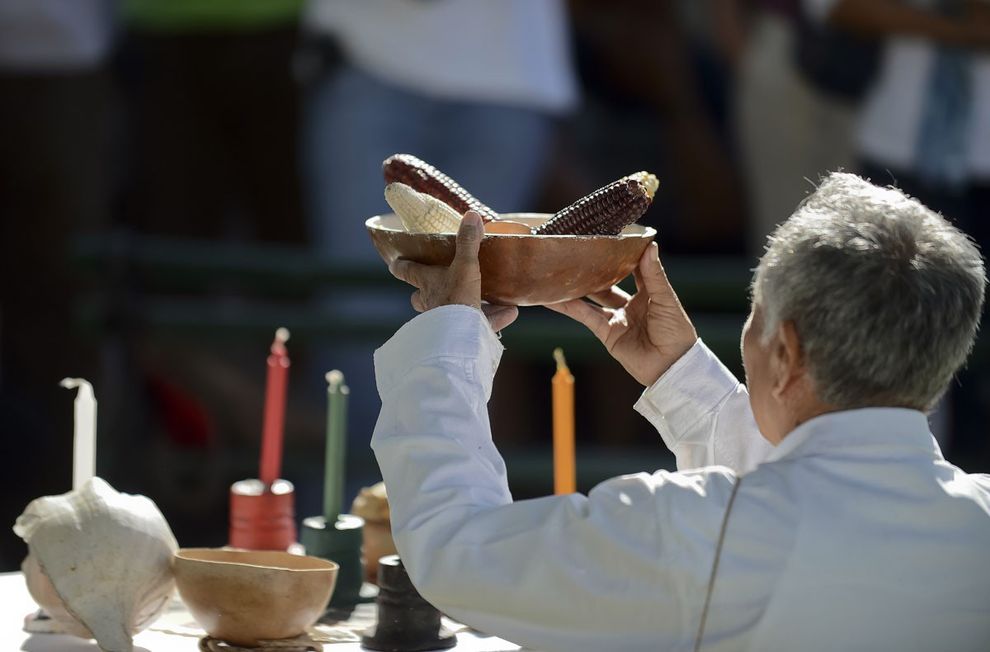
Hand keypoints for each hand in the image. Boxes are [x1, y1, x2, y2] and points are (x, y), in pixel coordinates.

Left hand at [388, 211, 518, 331]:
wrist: (461, 336)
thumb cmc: (456, 298)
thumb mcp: (465, 266)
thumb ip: (468, 242)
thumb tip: (471, 216)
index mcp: (428, 283)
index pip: (408, 271)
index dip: (401, 266)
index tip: (394, 263)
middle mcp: (432, 302)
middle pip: (420, 297)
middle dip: (423, 292)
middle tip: (429, 286)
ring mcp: (445, 321)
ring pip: (449, 313)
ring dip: (466, 305)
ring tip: (486, 300)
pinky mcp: (462, 333)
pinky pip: (477, 324)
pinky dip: (493, 318)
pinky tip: (510, 312)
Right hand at [546, 243, 696, 385]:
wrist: (672, 366)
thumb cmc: (677, 331)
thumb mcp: (666, 299)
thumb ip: (654, 274)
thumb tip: (650, 245)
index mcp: (648, 293)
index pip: (631, 268)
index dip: (620, 255)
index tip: (607, 237)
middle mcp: (630, 304)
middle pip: (607, 283)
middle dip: (593, 271)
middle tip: (576, 253)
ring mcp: (617, 319)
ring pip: (591, 299)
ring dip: (575, 288)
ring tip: (556, 273)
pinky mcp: (606, 333)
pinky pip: (585, 317)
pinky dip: (569, 308)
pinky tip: (553, 299)